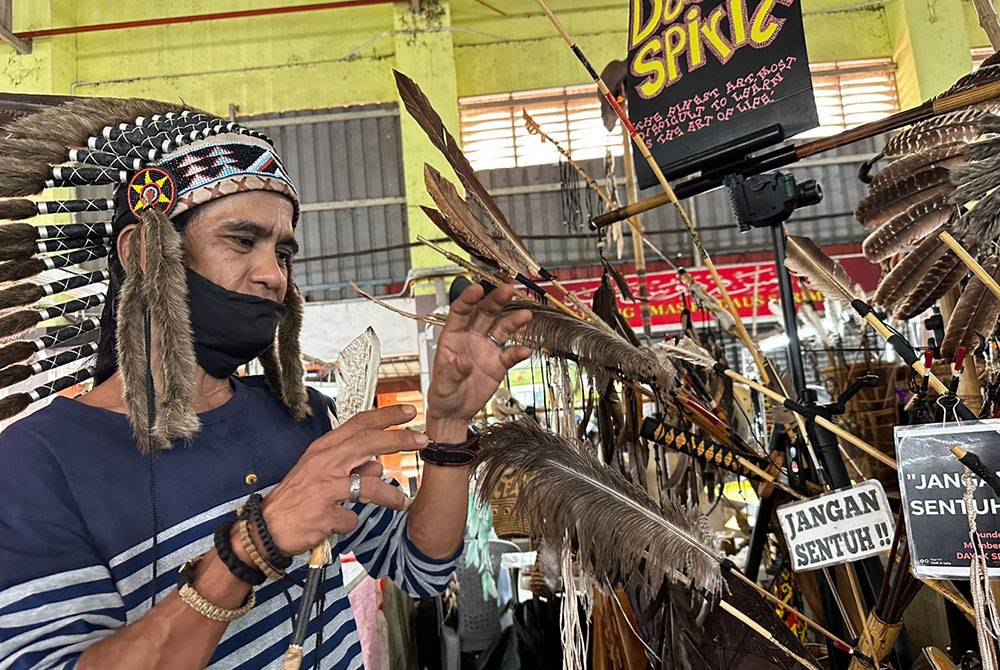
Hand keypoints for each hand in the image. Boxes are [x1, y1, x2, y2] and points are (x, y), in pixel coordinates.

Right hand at [261, 404, 424, 554]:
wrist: (265, 528)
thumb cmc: (294, 499)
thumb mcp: (318, 473)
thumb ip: (348, 466)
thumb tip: (376, 466)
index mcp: (323, 450)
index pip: (358, 424)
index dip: (386, 416)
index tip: (408, 412)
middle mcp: (324, 464)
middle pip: (369, 443)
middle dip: (400, 440)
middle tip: (423, 440)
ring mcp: (324, 489)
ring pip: (370, 486)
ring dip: (391, 496)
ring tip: (402, 503)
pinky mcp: (325, 514)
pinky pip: (352, 517)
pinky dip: (350, 522)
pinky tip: (340, 524)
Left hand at [426, 283, 531, 430]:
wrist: (454, 413)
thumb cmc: (443, 394)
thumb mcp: (443, 383)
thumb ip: (453, 371)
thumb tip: (463, 361)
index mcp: (452, 337)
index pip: (461, 311)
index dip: (469, 298)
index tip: (478, 288)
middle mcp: (471, 338)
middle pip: (485, 313)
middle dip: (496, 301)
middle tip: (508, 290)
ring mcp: (486, 349)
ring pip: (501, 329)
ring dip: (514, 321)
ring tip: (526, 316)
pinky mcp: (498, 364)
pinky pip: (510, 354)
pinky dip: (518, 352)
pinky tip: (526, 350)